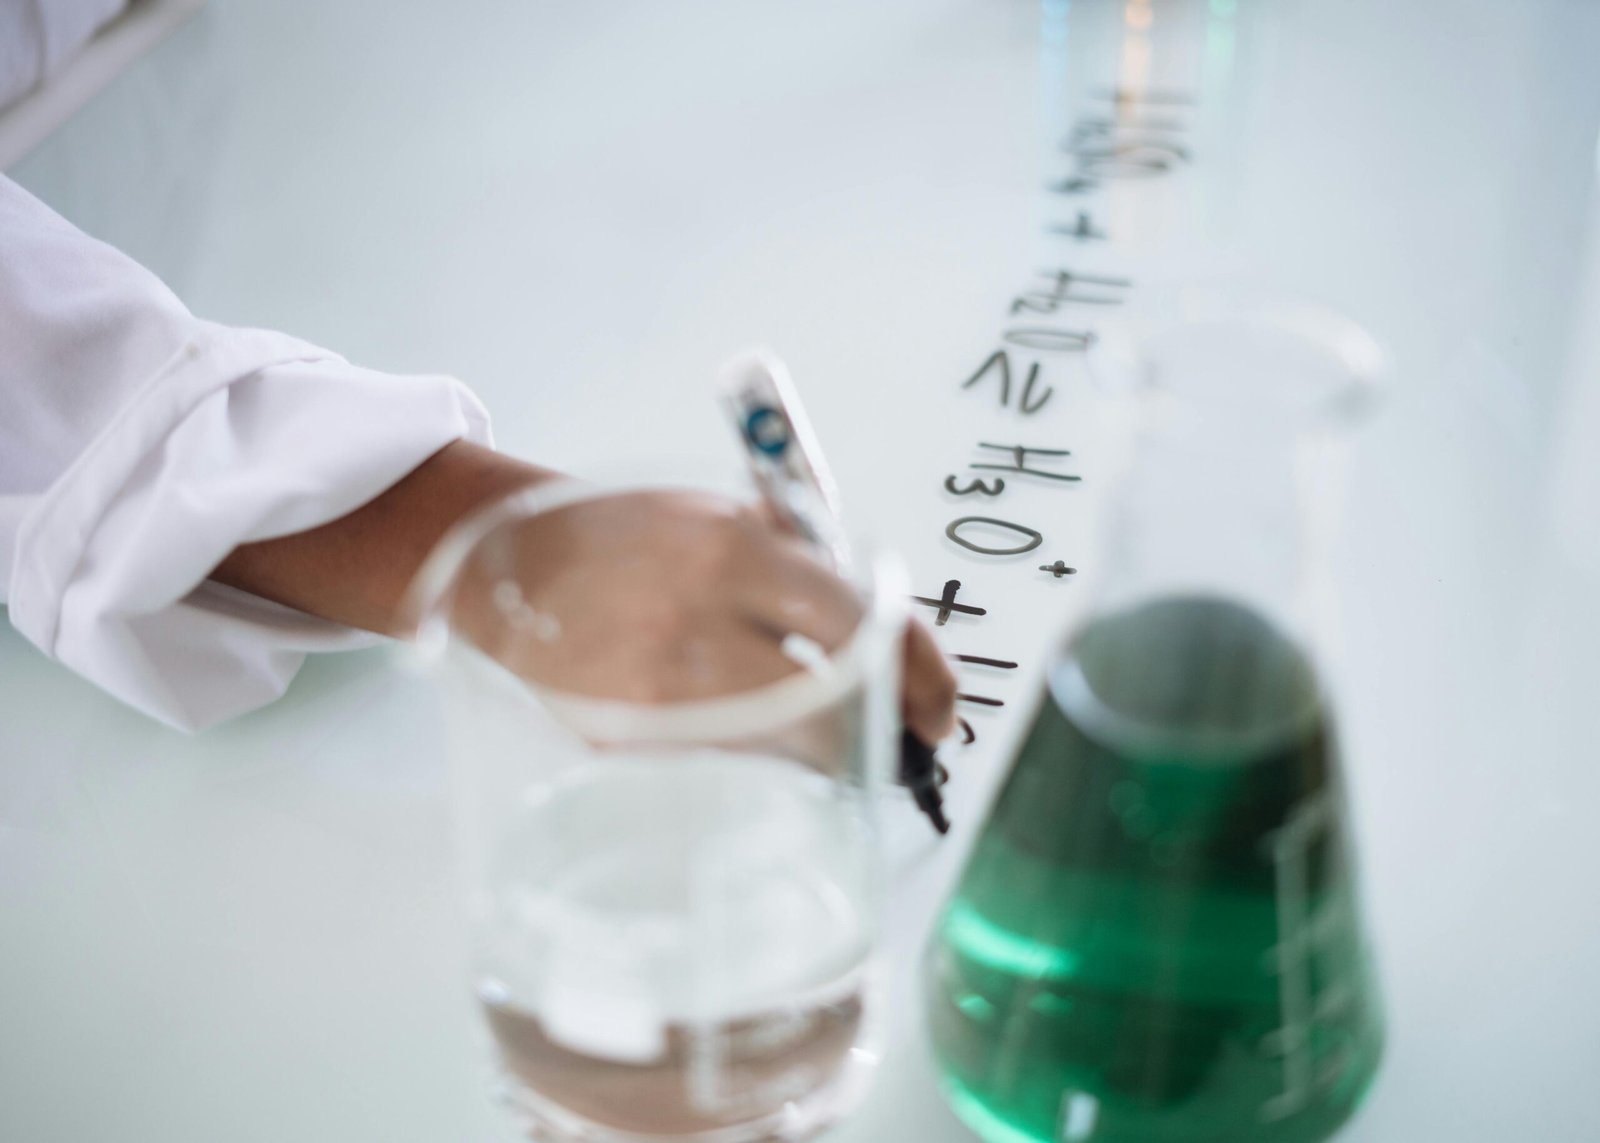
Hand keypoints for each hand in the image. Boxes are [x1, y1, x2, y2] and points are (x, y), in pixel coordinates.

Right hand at [215, 442, 957, 744]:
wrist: (510, 565)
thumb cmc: (627, 533)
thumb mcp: (721, 511)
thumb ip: (805, 558)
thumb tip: (890, 631)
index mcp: (732, 551)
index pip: (861, 622)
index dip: (921, 671)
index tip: (940, 702)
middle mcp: (696, 625)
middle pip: (832, 704)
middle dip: (881, 728)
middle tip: (902, 733)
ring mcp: (657, 695)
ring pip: (784, 751)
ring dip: (827, 751)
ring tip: (835, 736)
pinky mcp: (628, 745)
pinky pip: (728, 768)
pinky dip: (763, 762)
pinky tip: (764, 741)